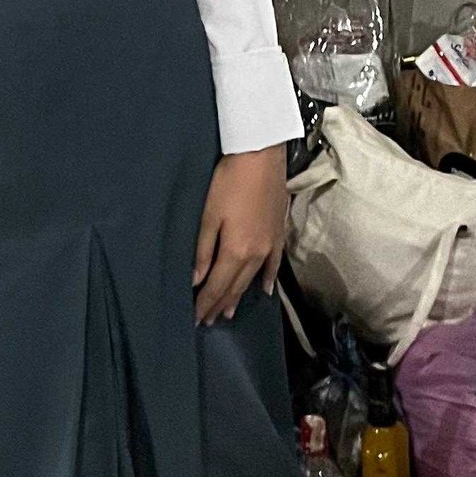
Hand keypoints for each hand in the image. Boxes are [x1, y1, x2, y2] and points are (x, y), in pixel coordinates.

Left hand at [192, 146, 288, 324]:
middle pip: (235, 286)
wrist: (261, 156)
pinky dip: (268, 280)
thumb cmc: (229, 181)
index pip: (217, 286)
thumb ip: (202, 251)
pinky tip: (264, 290)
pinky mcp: (279, 234)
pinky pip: (274, 265)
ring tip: (228, 312)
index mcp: (236, 251)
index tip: (196, 319)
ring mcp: (271, 246)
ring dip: (239, 296)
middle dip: (219, 304)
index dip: (205, 304)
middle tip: (208, 321)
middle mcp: (256, 255)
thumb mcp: (208, 215)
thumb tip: (196, 281)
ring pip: (252, 279)